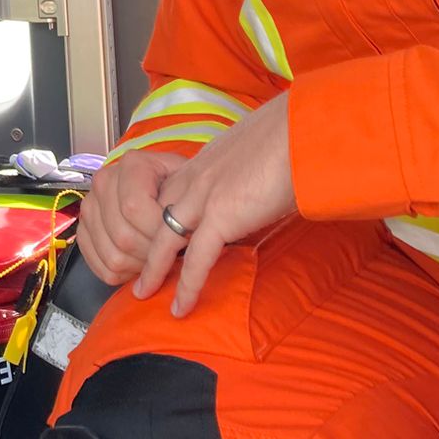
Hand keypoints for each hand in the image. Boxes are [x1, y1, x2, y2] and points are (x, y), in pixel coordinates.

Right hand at [75, 149, 175, 284]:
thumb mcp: (191, 184)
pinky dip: (124, 275)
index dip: (158, 232)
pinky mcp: (84, 232)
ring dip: (140, 268)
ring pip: (113, 256)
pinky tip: (140, 264)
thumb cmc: (180, 187)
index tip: (179, 239)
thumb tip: (182, 233)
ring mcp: (90, 208)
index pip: (133, 208)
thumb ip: (184, 203)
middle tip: (171, 255)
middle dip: (152, 254)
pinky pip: (101, 268)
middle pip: (123, 236)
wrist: (163, 187)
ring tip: (157, 259)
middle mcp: (103, 182)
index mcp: (131, 165)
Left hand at [133, 92, 295, 317]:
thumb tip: (256, 184)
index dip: (160, 216)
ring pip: (165, 238)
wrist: (303, 132)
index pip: (169, 191)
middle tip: (135, 266)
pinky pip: (197, 259)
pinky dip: (187, 286)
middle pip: (156, 215)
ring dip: (153, 269)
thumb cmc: (292, 137)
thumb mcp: (256, 150)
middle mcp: (197, 176)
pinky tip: (181, 307)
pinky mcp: (222, 215)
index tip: (155, 236)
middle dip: (144, 243)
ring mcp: (205, 195)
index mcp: (205, 160)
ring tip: (143, 292)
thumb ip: (245, 169)